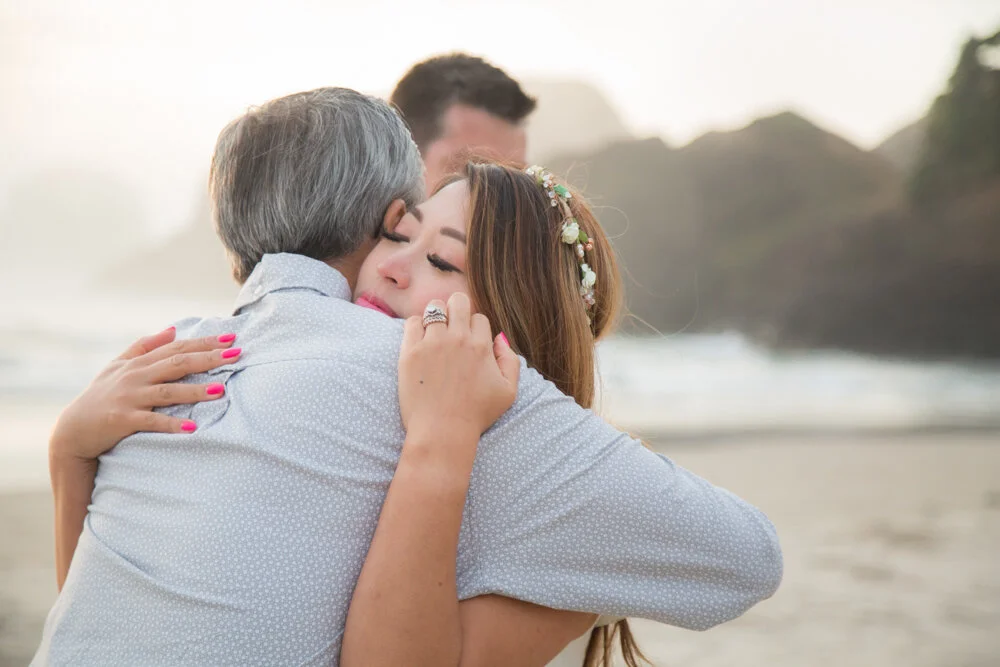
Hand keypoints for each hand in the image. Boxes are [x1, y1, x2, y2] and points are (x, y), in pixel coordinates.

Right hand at [49, 326, 241, 462]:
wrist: (73, 430)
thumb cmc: (101, 395)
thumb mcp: (118, 366)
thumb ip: (144, 346)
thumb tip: (172, 329)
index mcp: (139, 363)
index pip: (177, 348)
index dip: (204, 343)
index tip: (231, 339)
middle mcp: (135, 377)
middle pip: (177, 364)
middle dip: (208, 359)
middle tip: (236, 355)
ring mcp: (129, 398)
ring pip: (167, 392)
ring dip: (195, 391)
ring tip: (220, 390)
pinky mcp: (123, 420)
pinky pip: (151, 422)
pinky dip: (172, 425)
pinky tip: (192, 428)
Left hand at [398, 293, 519, 444]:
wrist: (443, 432)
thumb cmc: (476, 415)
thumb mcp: (508, 391)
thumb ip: (511, 361)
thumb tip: (499, 339)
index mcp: (481, 346)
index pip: (479, 317)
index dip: (475, 328)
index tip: (468, 342)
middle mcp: (458, 339)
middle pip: (458, 301)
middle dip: (457, 310)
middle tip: (451, 328)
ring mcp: (432, 344)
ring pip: (434, 307)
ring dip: (436, 316)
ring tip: (434, 333)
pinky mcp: (410, 352)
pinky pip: (412, 322)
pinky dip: (417, 326)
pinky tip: (420, 340)